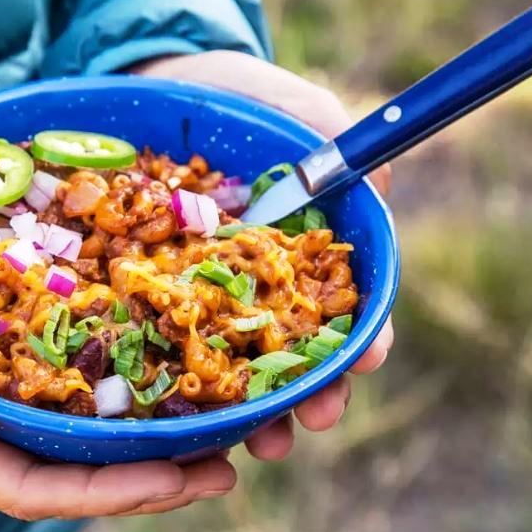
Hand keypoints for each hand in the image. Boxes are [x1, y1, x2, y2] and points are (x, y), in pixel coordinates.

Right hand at [0, 213, 235, 518]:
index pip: (25, 487)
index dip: (102, 491)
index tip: (176, 478)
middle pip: (63, 471)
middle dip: (144, 476)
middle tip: (225, 462)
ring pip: (65, 433)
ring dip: (137, 436)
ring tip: (211, 428)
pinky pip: (51, 381)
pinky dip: (103, 384)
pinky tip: (150, 369)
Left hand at [131, 51, 394, 458]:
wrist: (151, 89)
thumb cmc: (230, 96)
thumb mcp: (285, 103)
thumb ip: (332, 135)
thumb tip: (382, 183)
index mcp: (297, 249)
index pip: (342, 304)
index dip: (361, 337)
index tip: (367, 359)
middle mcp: (255, 284)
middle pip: (293, 352)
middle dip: (310, 393)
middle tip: (313, 421)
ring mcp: (202, 296)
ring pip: (233, 368)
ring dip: (253, 412)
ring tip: (259, 441)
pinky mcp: (150, 298)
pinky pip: (164, 349)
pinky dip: (180, 388)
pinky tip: (186, 420)